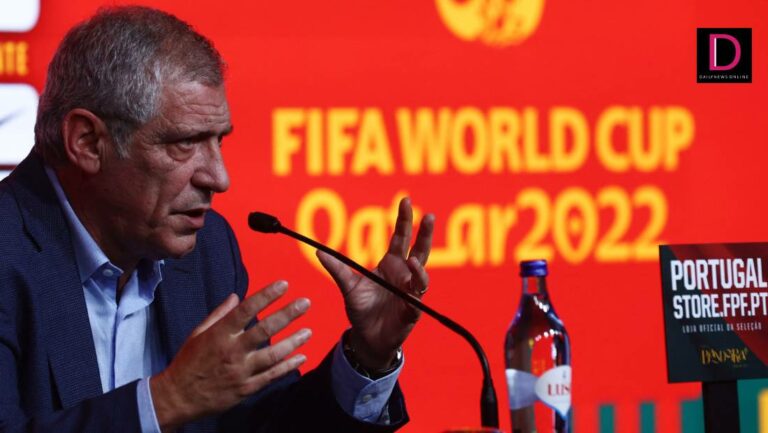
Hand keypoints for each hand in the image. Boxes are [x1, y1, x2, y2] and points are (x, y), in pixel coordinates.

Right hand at [150, 281, 310, 431]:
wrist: (179, 397)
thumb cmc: (188, 362)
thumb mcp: (198, 333)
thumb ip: (219, 314)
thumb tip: (236, 296)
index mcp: (220, 334)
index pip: (246, 310)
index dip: (266, 295)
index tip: (283, 284)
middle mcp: (233, 351)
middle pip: (265, 330)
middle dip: (287, 314)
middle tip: (305, 303)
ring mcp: (241, 371)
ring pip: (273, 355)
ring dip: (293, 342)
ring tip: (308, 332)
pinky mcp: (246, 388)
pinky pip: (271, 376)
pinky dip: (288, 366)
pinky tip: (301, 357)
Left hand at [317, 197, 433, 370]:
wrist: (367, 339)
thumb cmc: (361, 311)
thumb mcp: (348, 287)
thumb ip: (337, 269)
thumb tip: (318, 251)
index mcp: (391, 265)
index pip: (400, 237)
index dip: (404, 220)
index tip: (404, 200)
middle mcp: (404, 274)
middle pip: (418, 249)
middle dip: (424, 233)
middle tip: (428, 216)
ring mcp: (410, 291)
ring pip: (422, 271)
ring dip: (421, 261)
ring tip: (413, 257)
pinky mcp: (412, 308)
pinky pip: (418, 294)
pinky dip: (417, 282)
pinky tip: (412, 273)